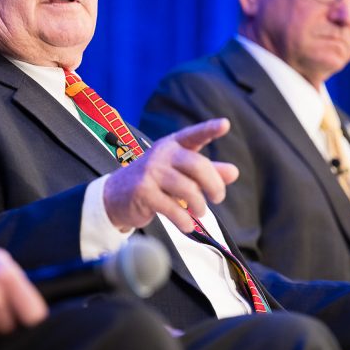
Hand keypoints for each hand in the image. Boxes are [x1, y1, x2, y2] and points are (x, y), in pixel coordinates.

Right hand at [103, 118, 239, 232]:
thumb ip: (206, 172)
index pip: (193, 135)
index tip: (225, 124)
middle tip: (217, 198)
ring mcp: (151, 172)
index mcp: (172, 145)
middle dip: (213, 185)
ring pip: (188, 189)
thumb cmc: (154, 182)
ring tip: (199, 212)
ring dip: (199, 205)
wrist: (116, 197)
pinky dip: (184, 220)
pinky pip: (173, 208)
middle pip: (197, 165)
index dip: (209, 129)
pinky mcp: (143, 192)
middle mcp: (161, 154)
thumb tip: (234, 172)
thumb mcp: (180, 173)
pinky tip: (187, 224)